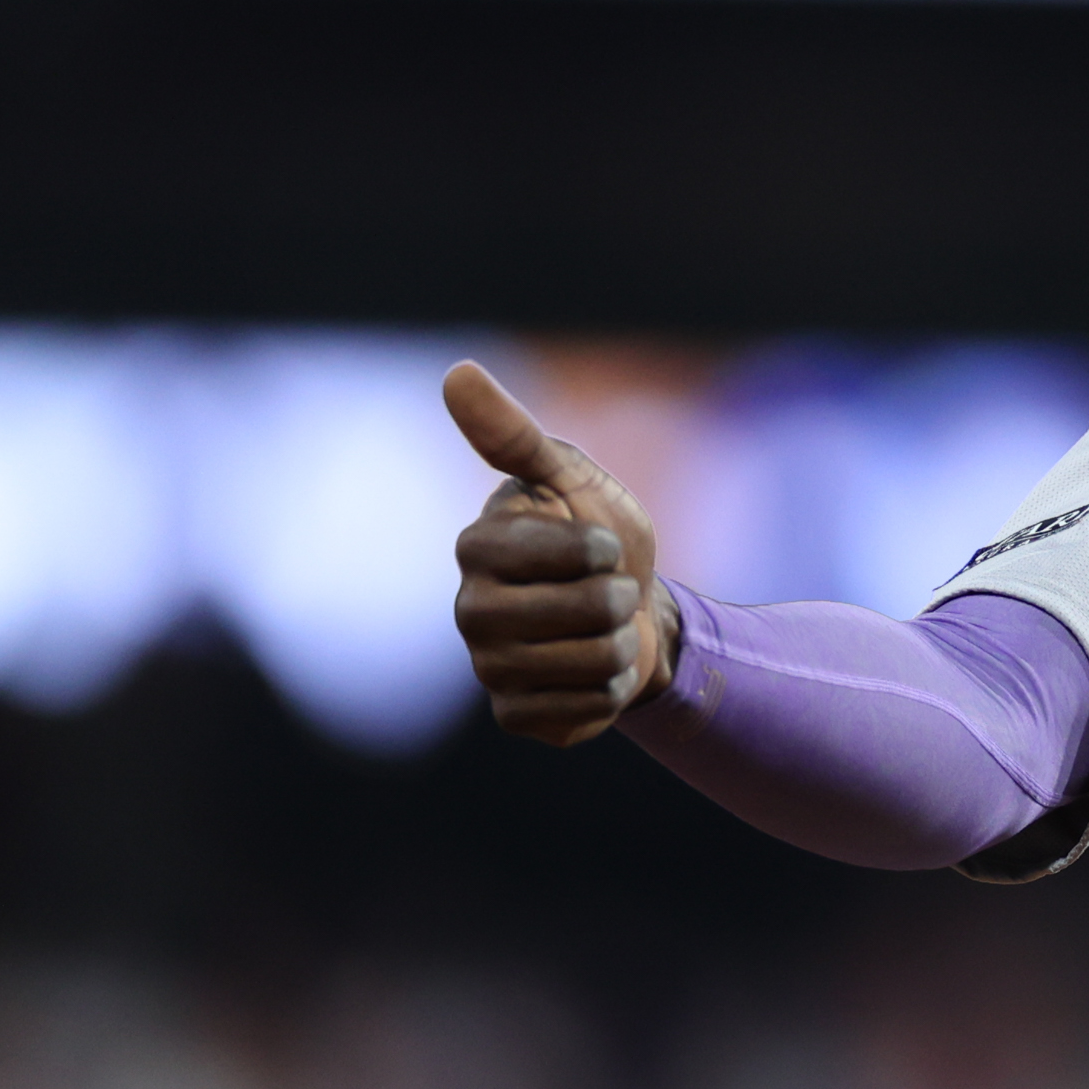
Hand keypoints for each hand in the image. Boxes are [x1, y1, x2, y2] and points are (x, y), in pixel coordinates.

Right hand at [444, 360, 675, 745]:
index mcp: (477, 547)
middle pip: (585, 613)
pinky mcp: (515, 716)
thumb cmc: (598, 535)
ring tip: (602, 628)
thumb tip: (456, 372)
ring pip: (591, 663)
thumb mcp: (570, 477)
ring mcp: (489, 668)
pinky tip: (593, 672)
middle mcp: (469, 610)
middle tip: (606, 591)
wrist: (633, 612)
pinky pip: (585, 710)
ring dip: (619, 644)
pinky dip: (610, 691)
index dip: (604, 549)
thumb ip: (514, 434)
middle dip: (619, 598)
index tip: (598, 544)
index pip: (569, 552)